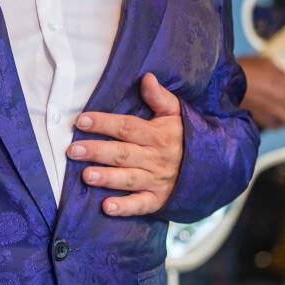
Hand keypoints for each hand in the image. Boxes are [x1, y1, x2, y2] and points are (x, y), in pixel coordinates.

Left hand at [67, 72, 183, 215]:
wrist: (212, 166)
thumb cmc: (184, 136)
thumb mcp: (177, 113)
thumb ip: (159, 97)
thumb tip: (147, 77)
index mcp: (157, 135)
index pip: (127, 127)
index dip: (104, 123)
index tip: (81, 120)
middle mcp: (155, 158)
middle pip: (122, 153)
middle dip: (96, 151)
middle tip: (73, 150)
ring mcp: (156, 180)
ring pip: (128, 178)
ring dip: (107, 178)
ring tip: (86, 176)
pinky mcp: (157, 200)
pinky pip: (141, 205)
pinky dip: (125, 207)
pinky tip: (107, 207)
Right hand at [239, 54, 284, 128]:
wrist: (222, 82)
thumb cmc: (242, 68)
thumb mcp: (263, 61)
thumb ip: (277, 70)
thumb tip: (281, 75)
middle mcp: (282, 96)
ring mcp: (273, 110)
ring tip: (281, 113)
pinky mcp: (262, 120)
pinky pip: (276, 126)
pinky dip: (274, 122)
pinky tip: (269, 116)